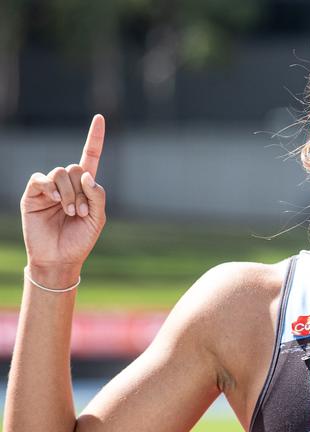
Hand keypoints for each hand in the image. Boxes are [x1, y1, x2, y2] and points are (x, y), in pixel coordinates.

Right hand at [20, 114, 106, 275]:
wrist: (59, 259)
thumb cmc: (79, 241)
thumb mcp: (97, 220)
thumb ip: (97, 196)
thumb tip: (86, 174)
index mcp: (84, 188)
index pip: (90, 157)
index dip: (94, 138)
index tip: (100, 118)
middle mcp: (67, 184)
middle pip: (75, 168)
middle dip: (81, 190)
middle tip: (80, 212)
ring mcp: (49, 188)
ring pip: (61, 172)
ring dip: (69, 193)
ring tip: (70, 212)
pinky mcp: (33, 193)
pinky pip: (41, 179)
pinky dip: (51, 186)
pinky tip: (56, 200)